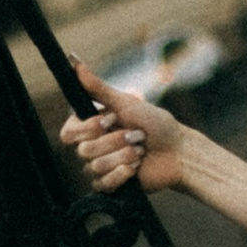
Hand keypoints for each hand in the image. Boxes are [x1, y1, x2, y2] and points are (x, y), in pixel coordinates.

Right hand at [62, 68, 185, 192]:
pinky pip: (103, 184)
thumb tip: (75, 61)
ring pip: (95, 167)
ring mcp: (99, 167)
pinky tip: (136, 167)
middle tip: (137, 135)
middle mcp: (91, 147)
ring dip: (124, 155)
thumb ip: (98, 88)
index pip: (68, 133)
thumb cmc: (155, 123)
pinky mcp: (110, 185)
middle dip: (115, 141)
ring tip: (141, 150)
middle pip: (83, 150)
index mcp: (91, 127)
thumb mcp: (127, 103)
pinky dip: (122, 174)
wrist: (178, 151)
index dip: (88, 128)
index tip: (109, 120)